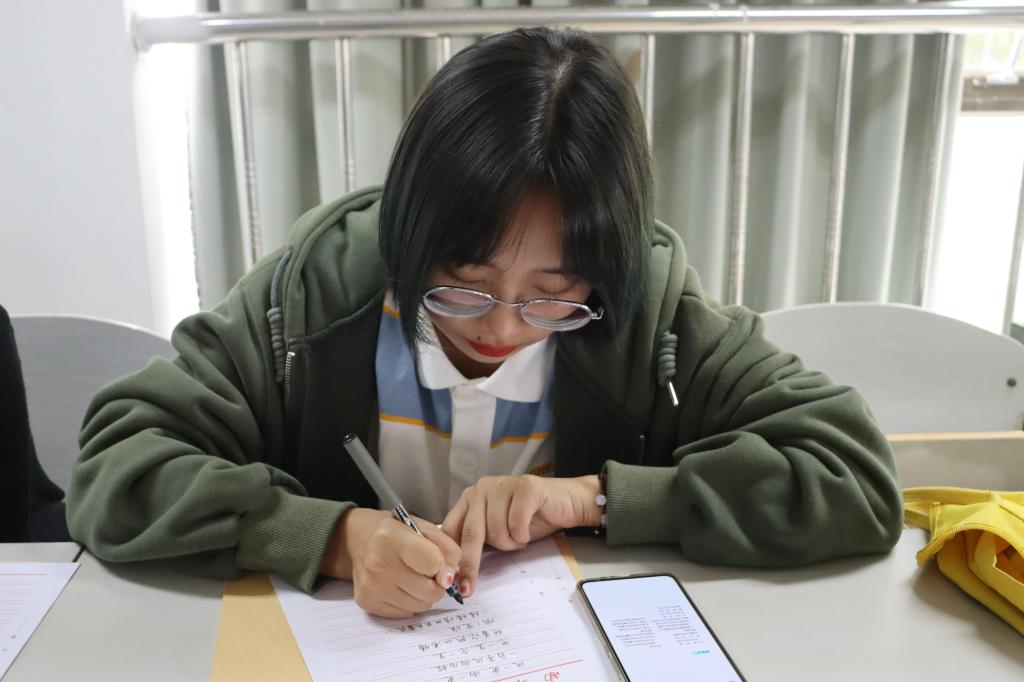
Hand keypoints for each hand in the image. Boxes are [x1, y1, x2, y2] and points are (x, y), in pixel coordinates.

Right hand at [319, 507, 461, 618]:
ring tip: (413, 576)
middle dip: (436, 582)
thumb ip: (444, 547)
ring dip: (424, 594)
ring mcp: (371, 587)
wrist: (358, 540)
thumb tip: (451, 576)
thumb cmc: (395, 531)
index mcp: (390, 537)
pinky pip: (406, 613)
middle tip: (426, 570)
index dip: (442, 563)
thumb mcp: (422, 526)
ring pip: (421, 606)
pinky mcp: (367, 604)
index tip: (437, 559)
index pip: (434, 563)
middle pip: (430, 591)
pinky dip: (410, 602)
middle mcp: (377, 564)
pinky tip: (401, 585)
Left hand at [441, 474, 600, 597]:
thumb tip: (456, 572)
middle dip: (470, 564)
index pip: (451, 529)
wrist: (566, 502)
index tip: (450, 581)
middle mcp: (482, 488)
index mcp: (470, 498)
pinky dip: (522, 534)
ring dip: (509, 543)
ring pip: (496, 531)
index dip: (451, 557)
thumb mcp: (497, 531)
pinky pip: (516, 522)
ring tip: (518, 537)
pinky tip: (528, 530)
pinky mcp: (525, 487)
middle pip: (471, 533)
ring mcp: (503, 485)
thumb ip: (477, 541)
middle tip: (469, 587)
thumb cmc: (530, 518)